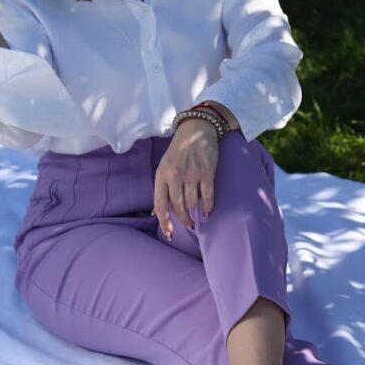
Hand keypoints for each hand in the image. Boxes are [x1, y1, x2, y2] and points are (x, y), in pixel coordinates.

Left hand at [154, 119, 218, 237]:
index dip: (164, 221)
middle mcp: (175, 176)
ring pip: (192, 203)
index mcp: (162, 175)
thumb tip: (156, 212)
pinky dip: (208, 206)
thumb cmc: (179, 151)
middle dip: (183, 220)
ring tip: (197, 214)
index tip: (169, 233)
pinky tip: (208, 211)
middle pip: (178, 207)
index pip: (160, 204)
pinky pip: (207, 196)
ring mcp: (191, 174)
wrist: (196, 130)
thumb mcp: (164, 167)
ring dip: (195, 212)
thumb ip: (162, 189)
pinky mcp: (207, 172)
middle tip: (188, 224)